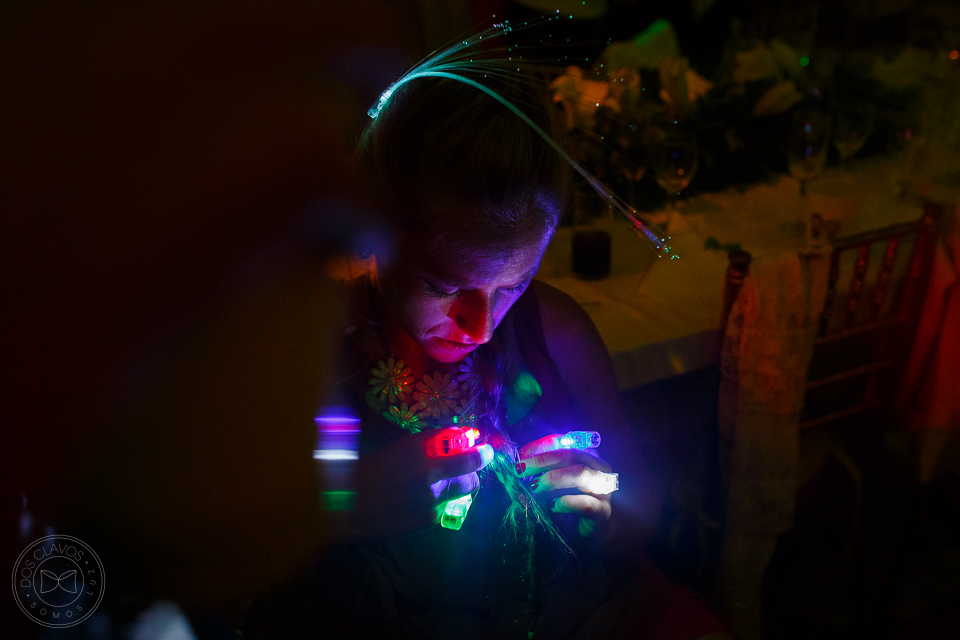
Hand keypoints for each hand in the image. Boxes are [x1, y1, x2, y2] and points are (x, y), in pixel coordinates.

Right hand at [324, 429, 492, 539]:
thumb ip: (435, 442)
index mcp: (423, 453)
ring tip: (435, 483)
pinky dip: (439, 502)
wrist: (346, 503)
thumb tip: (463, 438)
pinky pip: (444, 509)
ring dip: (455, 487)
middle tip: (463, 468)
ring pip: (461, 495)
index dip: (483, 454)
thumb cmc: (371, 467)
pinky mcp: (426, 522)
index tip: (486, 451)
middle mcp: (431, 478)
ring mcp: (431, 503)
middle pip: (473, 479)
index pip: (469, 456)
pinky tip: (418, 499)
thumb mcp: (402, 446)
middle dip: (472, 473)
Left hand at [517, 435, 614, 537]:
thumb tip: (519, 464)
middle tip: (520, 470)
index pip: (563, 441)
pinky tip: (552, 506)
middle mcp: (598, 466)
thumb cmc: (566, 504)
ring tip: (534, 487)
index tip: (521, 454)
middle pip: (571, 454)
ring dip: (553, 478)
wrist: (585, 534)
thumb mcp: (551, 484)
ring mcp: (604, 487)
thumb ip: (540, 471)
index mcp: (585, 454)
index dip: (540, 446)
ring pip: (580, 473)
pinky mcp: (604, 510)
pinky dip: (566, 502)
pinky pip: (585, 502)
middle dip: (542, 460)